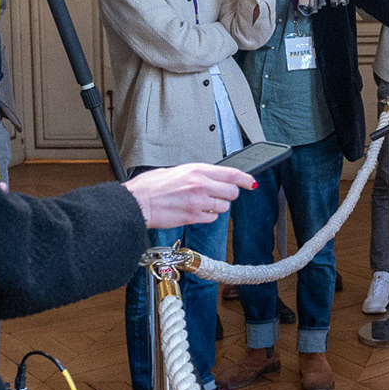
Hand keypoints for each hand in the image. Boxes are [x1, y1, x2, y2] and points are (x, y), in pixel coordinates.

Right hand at [124, 163, 256, 228]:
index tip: (251, 182)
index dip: (245, 179)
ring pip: (223, 207)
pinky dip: (207, 217)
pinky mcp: (193, 217)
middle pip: (231, 192)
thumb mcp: (176, 171)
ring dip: (216, 207)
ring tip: (200, 203)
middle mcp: (201, 185)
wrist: (137, 203)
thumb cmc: (150, 187)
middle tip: (219, 195)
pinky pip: (212, 219)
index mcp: (197, 170)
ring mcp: (198, 202)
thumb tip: (211, 177)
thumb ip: (197, 174)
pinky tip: (196, 212)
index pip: (231, 173)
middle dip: (228, 195)